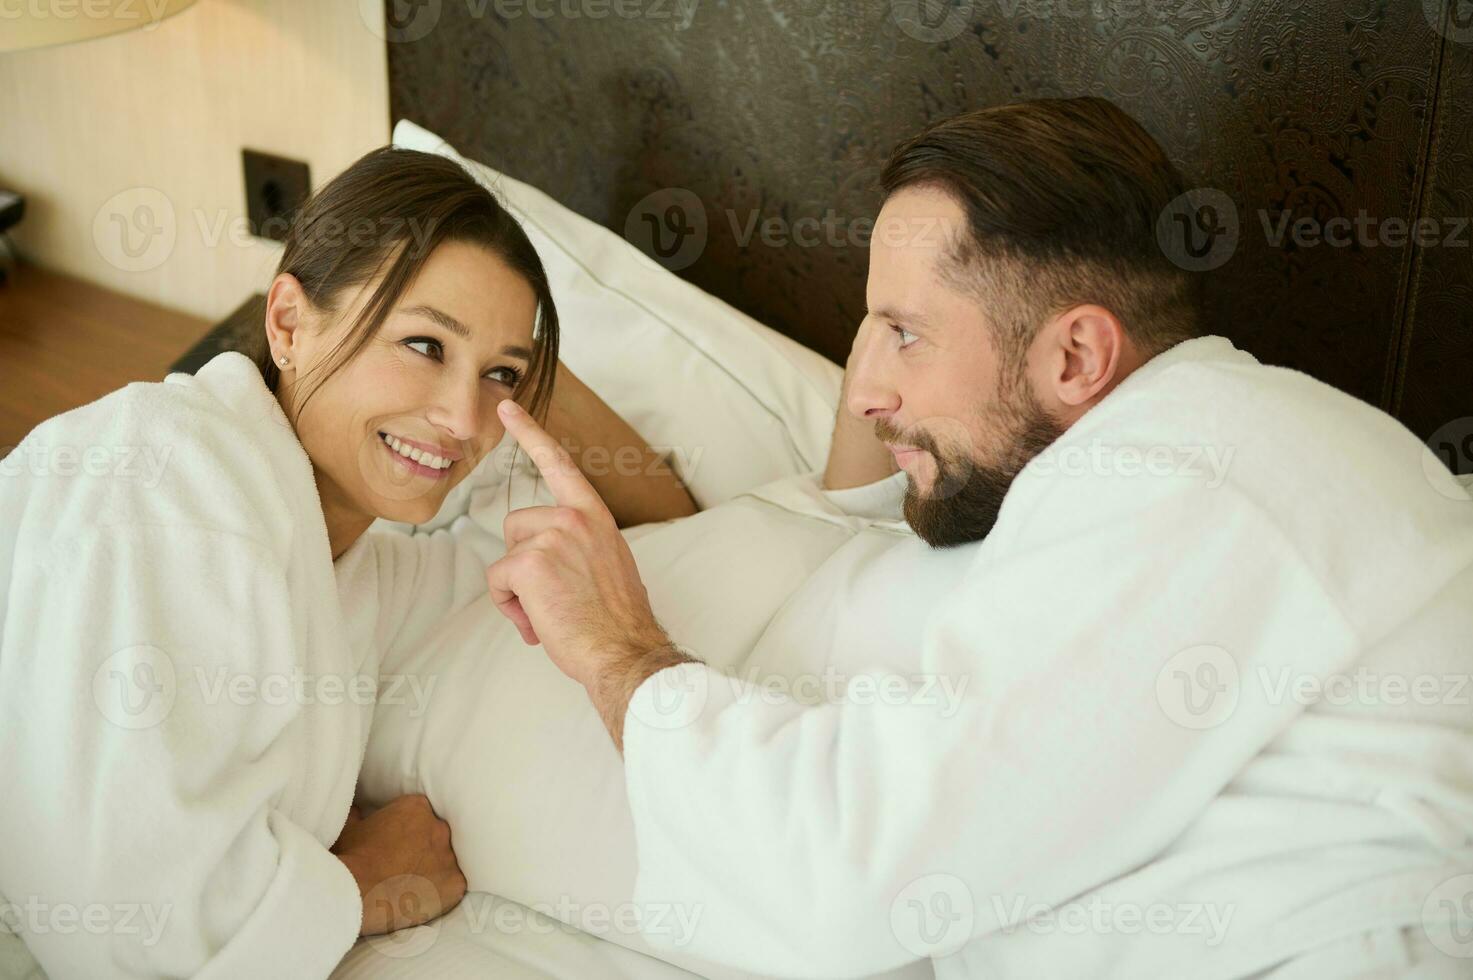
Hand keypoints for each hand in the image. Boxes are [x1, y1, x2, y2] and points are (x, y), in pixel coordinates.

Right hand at [331, 794, 466, 936]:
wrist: (358, 893)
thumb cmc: (351, 859)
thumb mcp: (349, 830)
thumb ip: (358, 816)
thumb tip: (357, 811)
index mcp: (416, 808)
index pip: (420, 813)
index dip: (407, 829)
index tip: (395, 843)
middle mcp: (439, 828)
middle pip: (436, 835)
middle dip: (423, 847)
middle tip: (403, 865)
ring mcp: (449, 856)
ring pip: (447, 860)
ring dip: (433, 870)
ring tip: (412, 885)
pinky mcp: (456, 884)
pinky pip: (454, 886)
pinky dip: (443, 892)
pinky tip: (424, 899)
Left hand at [485, 399, 669, 688]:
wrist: (627, 651)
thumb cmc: (617, 621)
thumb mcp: (607, 566)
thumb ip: (579, 547)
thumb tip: (550, 561)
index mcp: (595, 516)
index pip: (558, 465)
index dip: (529, 434)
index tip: (507, 408)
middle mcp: (575, 518)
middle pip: (516, 526)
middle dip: (523, 562)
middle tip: (554, 598)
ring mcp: (553, 536)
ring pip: (507, 556)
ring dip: (517, 588)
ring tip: (550, 612)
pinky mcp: (530, 561)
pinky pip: (498, 581)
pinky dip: (510, 606)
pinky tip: (539, 621)